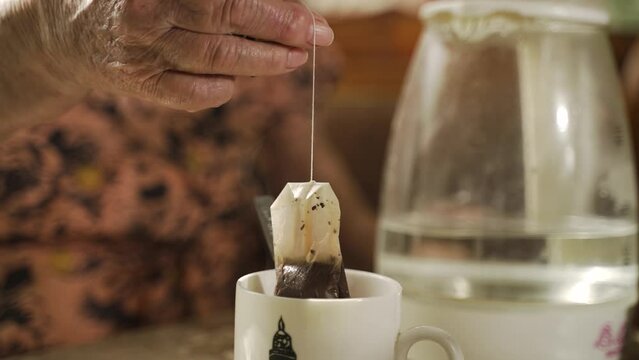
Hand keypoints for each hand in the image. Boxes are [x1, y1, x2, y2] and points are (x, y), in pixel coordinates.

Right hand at [32, 0, 333, 110]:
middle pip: (227, 25)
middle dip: (280, 33)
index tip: (311, 22)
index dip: (277, 12)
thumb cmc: (143, 2)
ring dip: (264, 62)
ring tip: (293, 59)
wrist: (78, 32)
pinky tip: (236, 82)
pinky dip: (222, 89)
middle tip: (317, 38)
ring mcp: (142, 52)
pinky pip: (193, 94)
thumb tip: (286, 8)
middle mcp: (147, 15)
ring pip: (217, 61)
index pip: (229, 0)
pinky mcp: (141, 84)